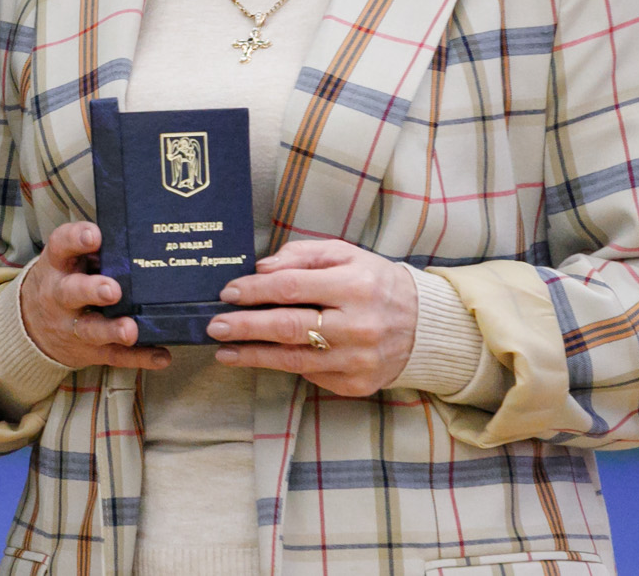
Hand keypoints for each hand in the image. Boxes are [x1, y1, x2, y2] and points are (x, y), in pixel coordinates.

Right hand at [18, 221, 173, 372]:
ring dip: (112, 330)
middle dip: (92, 290)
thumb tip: (137, 239)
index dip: (76, 239)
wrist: (32, 326)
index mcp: (58, 265)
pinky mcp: (91, 350)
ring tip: (130, 330)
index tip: (94, 235)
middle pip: (72, 292)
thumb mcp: (68, 260)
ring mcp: (75, 326)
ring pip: (92, 329)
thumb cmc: (63, 281)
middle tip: (113, 290)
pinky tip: (161, 356)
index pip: (62, 246)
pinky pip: (116, 355)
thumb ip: (95, 252)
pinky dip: (140, 357)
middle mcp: (61, 295)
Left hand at [206, 239, 416, 396]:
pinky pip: (311, 376)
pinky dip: (285, 366)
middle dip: (245, 327)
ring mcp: (358, 360)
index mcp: (355, 286)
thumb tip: (261, 269)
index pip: (290, 288)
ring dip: (253, 356)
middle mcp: (358, 326)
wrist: (423, 325)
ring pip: (293, 360)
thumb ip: (302, 256)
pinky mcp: (357, 385)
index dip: (254, 291)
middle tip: (215, 326)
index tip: (228, 293)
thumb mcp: (346, 254)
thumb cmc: (375, 283)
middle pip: (287, 327)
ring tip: (225, 351)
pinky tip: (264, 359)